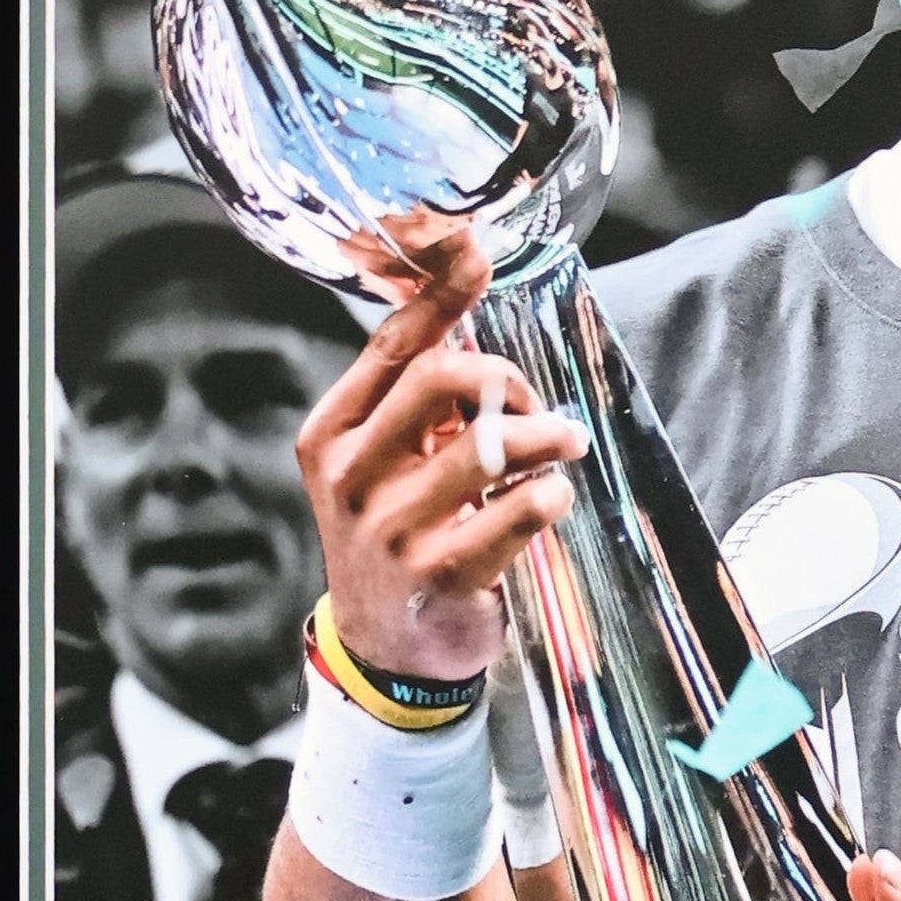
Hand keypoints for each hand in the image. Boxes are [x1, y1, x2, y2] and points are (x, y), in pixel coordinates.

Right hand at [295, 213, 587, 684]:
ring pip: (487, 445)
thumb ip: (417, 392)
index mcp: (333, 433)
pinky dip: (548, 496)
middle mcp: (351, 475)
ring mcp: (391, 527)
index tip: (479, 253)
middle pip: (441, 378)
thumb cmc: (397, 532)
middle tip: (534, 406)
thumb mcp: (385, 458)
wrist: (385, 648)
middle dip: (504, 378)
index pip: (393, 344)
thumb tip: (462, 289)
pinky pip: (515, 513)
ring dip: (545, 435)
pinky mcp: (438, 573)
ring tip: (567, 442)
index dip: (442, 294)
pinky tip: (553, 497)